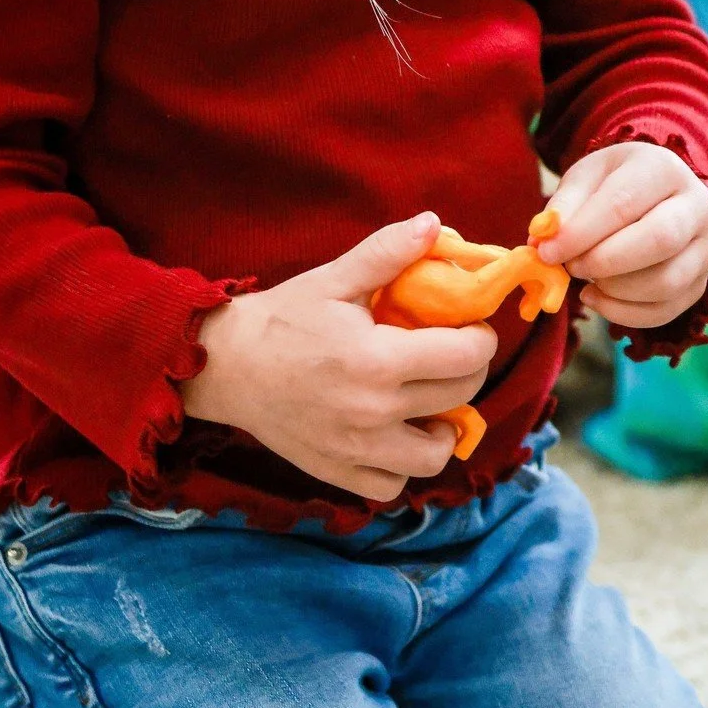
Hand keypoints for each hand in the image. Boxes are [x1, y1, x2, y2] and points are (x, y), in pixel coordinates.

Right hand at [182, 214, 497, 501]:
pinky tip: (396, 433)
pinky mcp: (337, 472)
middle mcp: (373, 413)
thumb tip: (434, 223)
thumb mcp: (336, 278)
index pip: (466, 356)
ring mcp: (356, 449)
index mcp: (378, 360)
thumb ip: (388, 252)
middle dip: (469, 371)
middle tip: (453, 353)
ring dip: (444, 427)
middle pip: (460, 398)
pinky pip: (392, 484)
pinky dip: (403, 464)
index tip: (472, 327)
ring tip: (431, 401)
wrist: (226, 365)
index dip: (481, 338)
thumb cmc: (284, 317)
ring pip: (434, 455)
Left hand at [538, 142, 707, 328]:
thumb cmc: (614, 183)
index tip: (548, 252)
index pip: (623, 203)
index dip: (582, 233)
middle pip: (660, 240)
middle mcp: (697, 207)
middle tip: (570, 267)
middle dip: (605, 261)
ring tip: (585, 280)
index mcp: (664, 169)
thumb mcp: (585, 178)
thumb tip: (542, 242)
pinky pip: (666, 310)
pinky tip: (597, 297)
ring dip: (615, 290)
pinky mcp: (700, 283)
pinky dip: (624, 313)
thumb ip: (563, 207)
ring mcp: (705, 248)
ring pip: (667, 282)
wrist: (653, 193)